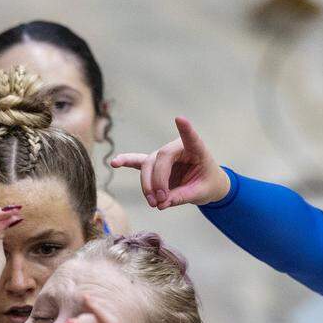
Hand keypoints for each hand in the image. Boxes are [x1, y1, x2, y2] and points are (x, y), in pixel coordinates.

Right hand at [111, 117, 230, 208]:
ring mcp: (163, 155)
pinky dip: (126, 162)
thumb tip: (161, 203)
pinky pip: (137, 162)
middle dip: (157, 181)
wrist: (205, 185)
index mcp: (195, 149)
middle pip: (159, 159)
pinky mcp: (155, 164)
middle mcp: (177, 148)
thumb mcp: (201, 193)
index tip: (180, 119)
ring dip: (147, 185)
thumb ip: (182, 197)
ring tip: (154, 203)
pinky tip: (114, 162)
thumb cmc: (207, 184)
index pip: (190, 138)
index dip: (185, 129)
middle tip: (161, 201)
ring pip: (148, 165)